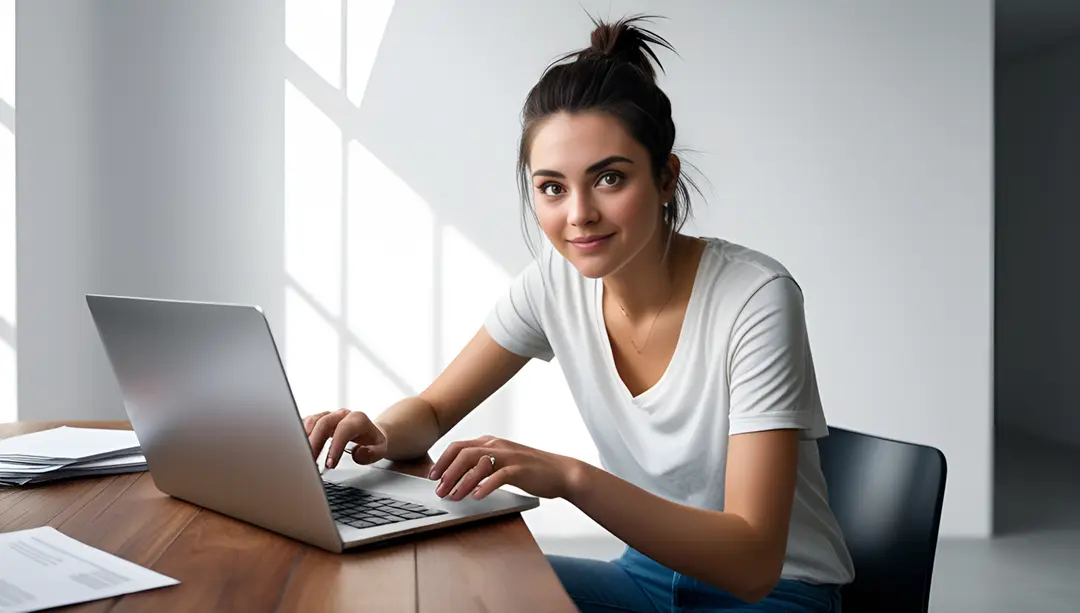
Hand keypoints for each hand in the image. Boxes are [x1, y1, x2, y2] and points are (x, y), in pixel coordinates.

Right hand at [304, 409, 387, 468]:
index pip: (344, 429)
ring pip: (312, 421)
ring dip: (304, 439)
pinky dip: (300, 435)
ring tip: (301, 457)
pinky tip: (298, 448)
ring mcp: (329, 415)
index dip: (335, 446)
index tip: (329, 464)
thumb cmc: (372, 442)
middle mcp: (341, 414)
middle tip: (309, 462)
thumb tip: (357, 454)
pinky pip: (306, 423)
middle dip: (314, 443)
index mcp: (357, 419)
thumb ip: (372, 454)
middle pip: (323, 423)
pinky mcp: (318, 420)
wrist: (369, 432)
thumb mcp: (380, 450)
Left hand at [428, 435, 583, 501]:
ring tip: (454, 496)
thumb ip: (484, 464)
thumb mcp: (503, 461)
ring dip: (462, 481)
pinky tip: (478, 497)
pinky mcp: (520, 470)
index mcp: (491, 442)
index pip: (458, 446)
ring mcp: (509, 456)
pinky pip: (499, 476)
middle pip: (464, 454)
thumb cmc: (530, 469)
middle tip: (439, 490)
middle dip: (447, 472)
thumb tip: (460, 477)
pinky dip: (486, 486)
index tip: (432, 476)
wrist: (561, 472)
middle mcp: (497, 445)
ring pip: (478, 464)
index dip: (442, 461)